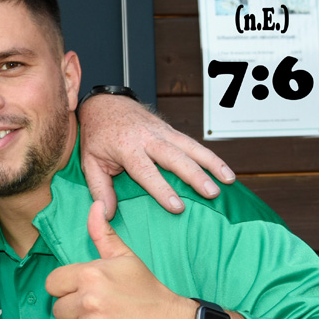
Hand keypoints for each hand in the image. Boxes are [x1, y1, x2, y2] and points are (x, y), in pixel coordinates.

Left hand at [46, 202, 195, 318]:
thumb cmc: (146, 291)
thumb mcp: (125, 258)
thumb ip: (102, 233)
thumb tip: (95, 205)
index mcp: (90, 275)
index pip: (52, 284)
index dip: (67, 289)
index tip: (85, 293)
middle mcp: (89, 302)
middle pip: (58, 311)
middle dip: (76, 312)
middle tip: (101, 311)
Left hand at [78, 93, 234, 215]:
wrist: (105, 104)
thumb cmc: (97, 135)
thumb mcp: (90, 162)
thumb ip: (100, 188)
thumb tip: (105, 214)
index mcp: (127, 148)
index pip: (146, 171)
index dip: (162, 189)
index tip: (176, 207)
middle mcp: (148, 138)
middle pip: (175, 157)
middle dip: (195, 175)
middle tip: (211, 193)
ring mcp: (162, 132)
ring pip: (190, 147)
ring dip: (211, 163)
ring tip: (228, 180)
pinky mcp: (171, 130)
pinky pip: (193, 143)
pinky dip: (210, 156)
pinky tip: (224, 170)